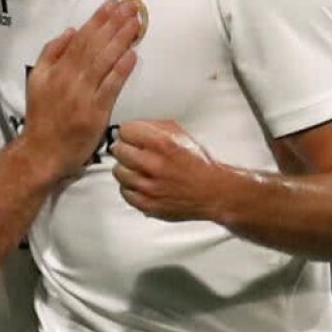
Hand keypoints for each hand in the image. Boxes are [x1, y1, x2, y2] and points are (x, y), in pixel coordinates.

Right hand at [23, 0, 139, 178]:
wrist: (43, 150)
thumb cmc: (42, 116)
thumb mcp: (36, 79)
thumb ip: (51, 53)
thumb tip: (70, 31)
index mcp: (56, 68)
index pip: (81, 37)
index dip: (98, 19)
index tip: (112, 4)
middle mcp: (69, 78)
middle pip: (95, 44)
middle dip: (114, 23)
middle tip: (131, 6)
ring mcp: (82, 95)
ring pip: (104, 61)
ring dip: (121, 39)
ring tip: (135, 23)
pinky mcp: (95, 112)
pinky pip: (110, 86)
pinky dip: (121, 69)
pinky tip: (132, 55)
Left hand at [112, 120, 227, 221]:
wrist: (214, 192)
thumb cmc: (200, 165)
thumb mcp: (182, 136)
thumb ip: (156, 127)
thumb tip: (135, 126)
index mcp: (163, 144)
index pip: (126, 130)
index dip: (130, 132)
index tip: (132, 135)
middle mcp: (155, 165)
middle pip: (118, 150)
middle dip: (126, 148)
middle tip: (134, 151)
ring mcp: (150, 187)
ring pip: (118, 171)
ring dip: (127, 168)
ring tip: (139, 168)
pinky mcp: (148, 205)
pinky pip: (124, 192)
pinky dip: (130, 187)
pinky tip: (141, 183)